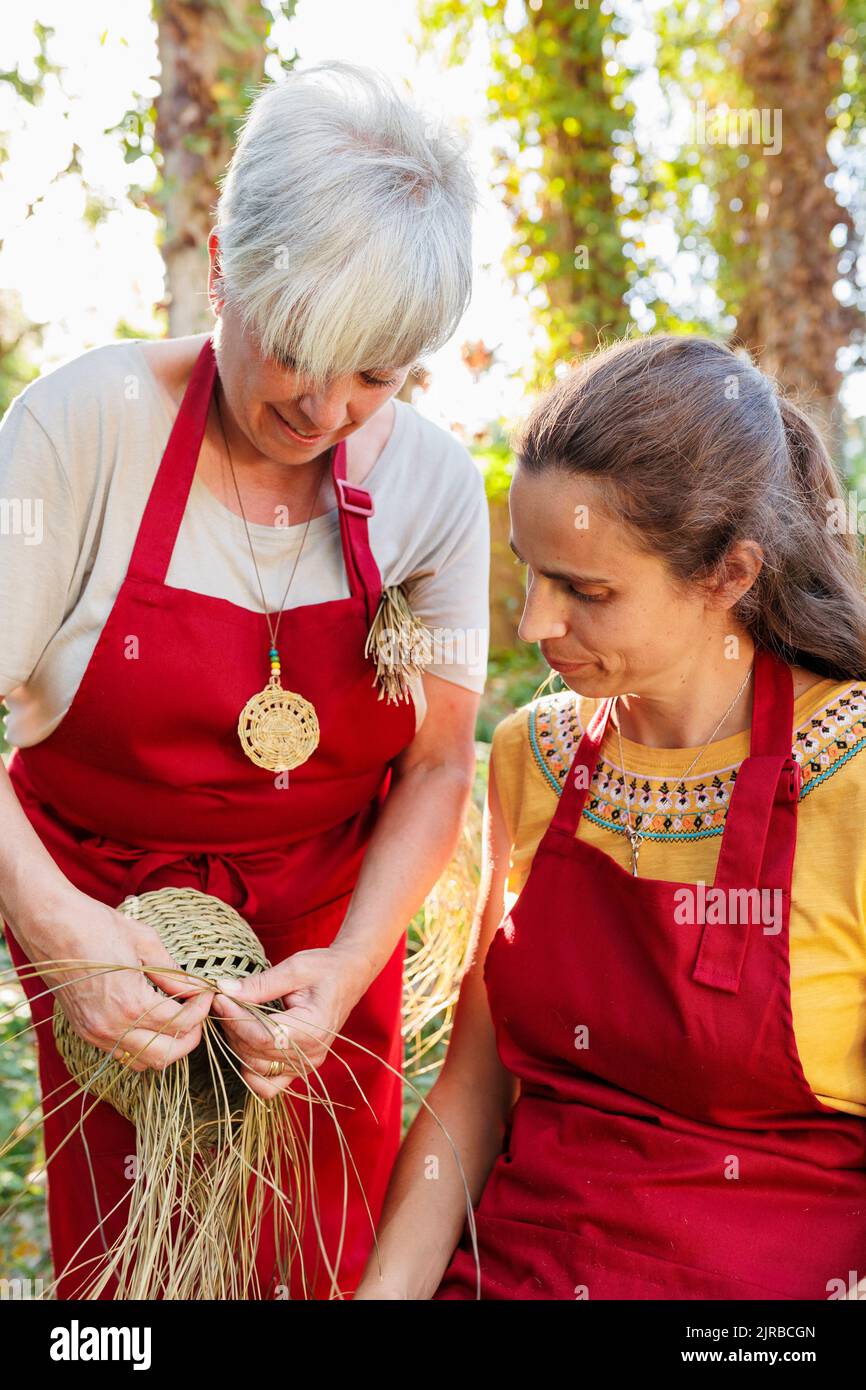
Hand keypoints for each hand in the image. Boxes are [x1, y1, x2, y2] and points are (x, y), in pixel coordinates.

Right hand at [24, 886, 213, 1071]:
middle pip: (165, 1055)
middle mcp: (111, 1027)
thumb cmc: (96, 925)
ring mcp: (95, 1033)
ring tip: (177, 1016)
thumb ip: (174, 973)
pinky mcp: (85, 1031)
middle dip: (190, 1036)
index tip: (206, 992)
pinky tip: (151, 1018)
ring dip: (166, 1044)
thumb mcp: (145, 943)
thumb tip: (197, 989)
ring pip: (143, 1062)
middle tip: (198, 1011)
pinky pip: (122, 1053)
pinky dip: (143, 1044)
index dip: (201, 1009)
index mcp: (130, 1003)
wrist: (49, 924)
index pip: (181, 1023)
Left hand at [209, 942, 370, 1099]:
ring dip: (238, 1045)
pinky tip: (246, 1040)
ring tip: (233, 1016)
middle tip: (223, 1001)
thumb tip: (225, 991)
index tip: (220, 998)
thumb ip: (260, 984)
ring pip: (256, 1070)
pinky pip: (268, 1083)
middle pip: (257, 1054)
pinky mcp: (300, 1067)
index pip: (264, 1037)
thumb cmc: (324, 969)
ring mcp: (306, 1064)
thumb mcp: (294, 968)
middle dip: (233, 1028)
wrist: (348, 977)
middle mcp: (311, 1053)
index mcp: (314, 1028)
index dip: (237, 1020)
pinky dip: (251, 1068)